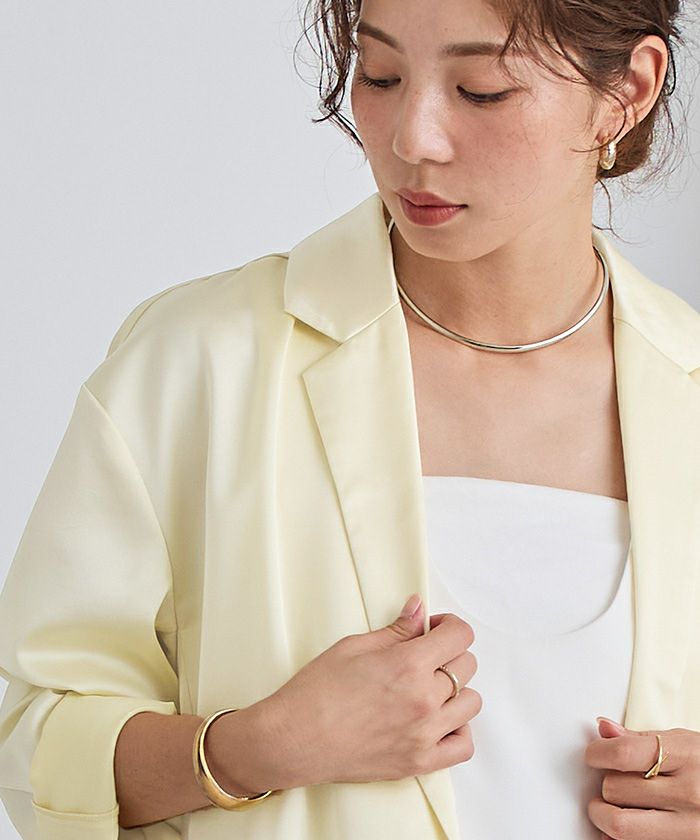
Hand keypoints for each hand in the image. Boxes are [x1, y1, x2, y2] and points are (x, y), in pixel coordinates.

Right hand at [260, 595, 482, 790]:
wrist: (295, 739)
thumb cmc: (317, 690)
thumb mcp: (354, 646)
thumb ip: (396, 630)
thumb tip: (418, 609)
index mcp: (409, 664)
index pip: (460, 636)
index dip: (449, 626)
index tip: (433, 628)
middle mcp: (424, 699)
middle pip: (467, 665)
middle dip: (449, 653)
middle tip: (425, 655)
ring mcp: (425, 733)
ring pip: (471, 702)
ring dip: (456, 689)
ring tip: (430, 687)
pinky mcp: (420, 762)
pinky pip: (463, 745)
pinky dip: (458, 728)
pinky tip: (439, 719)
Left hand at [585, 716, 699, 838]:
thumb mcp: (684, 742)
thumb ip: (641, 739)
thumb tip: (603, 729)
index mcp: (687, 758)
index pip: (623, 754)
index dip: (597, 753)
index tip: (594, 754)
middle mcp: (689, 794)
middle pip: (617, 790)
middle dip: (604, 784)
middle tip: (607, 780)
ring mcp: (689, 827)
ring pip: (622, 826)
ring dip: (604, 815)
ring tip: (608, 806)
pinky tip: (625, 827)